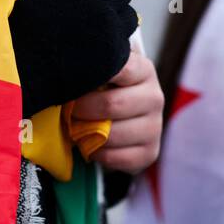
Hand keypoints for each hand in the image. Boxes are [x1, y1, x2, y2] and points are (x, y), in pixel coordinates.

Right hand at [9, 0, 137, 117]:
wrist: (12, 74)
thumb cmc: (14, 27)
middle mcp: (100, 0)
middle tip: (94, 2)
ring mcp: (110, 31)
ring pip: (129, 16)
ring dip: (115, 19)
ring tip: (93, 29)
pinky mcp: (114, 59)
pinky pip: (124, 44)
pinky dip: (113, 45)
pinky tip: (94, 49)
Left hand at [72, 50, 163, 173]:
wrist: (124, 112)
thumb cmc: (106, 86)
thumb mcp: (104, 69)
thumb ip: (93, 65)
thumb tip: (69, 67)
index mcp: (144, 70)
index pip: (121, 68)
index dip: (92, 76)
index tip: (74, 81)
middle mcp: (154, 97)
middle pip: (112, 105)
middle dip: (82, 109)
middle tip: (68, 109)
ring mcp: (155, 126)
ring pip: (112, 135)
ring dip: (87, 134)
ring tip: (75, 127)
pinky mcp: (150, 152)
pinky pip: (116, 158)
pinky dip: (97, 154)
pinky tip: (90, 145)